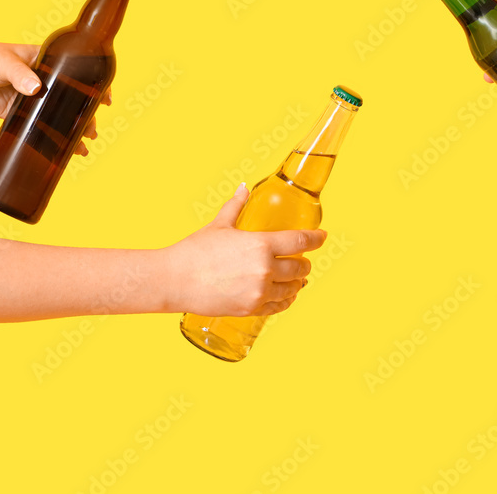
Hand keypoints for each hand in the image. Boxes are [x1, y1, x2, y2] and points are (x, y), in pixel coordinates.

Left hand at [0, 39, 106, 154]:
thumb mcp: (2, 61)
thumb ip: (19, 74)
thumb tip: (35, 88)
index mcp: (44, 60)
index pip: (75, 71)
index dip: (93, 83)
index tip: (106, 96)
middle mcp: (42, 79)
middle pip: (70, 97)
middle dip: (85, 113)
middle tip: (91, 128)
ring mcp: (30, 98)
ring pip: (57, 114)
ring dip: (72, 128)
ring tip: (83, 143)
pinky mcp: (17, 114)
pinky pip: (39, 127)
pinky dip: (53, 138)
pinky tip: (65, 149)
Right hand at [169, 183, 325, 316]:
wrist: (174, 280)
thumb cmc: (195, 251)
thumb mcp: (220, 225)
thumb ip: (236, 206)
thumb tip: (244, 188)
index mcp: (261, 245)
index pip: (300, 242)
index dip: (316, 239)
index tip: (322, 237)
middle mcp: (265, 269)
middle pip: (300, 267)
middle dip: (304, 263)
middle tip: (302, 260)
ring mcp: (259, 292)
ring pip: (292, 288)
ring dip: (298, 282)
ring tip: (296, 279)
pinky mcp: (251, 308)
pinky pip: (279, 306)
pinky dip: (286, 300)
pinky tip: (285, 296)